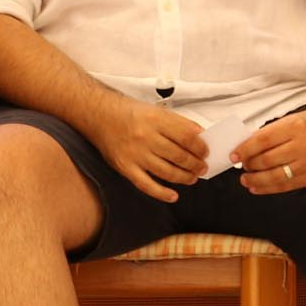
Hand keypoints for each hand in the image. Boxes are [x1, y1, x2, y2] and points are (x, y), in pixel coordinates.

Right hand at [89, 98, 207, 202]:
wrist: (99, 116)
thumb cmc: (129, 113)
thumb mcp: (155, 110)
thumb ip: (178, 123)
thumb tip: (200, 136)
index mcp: (155, 119)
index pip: (187, 137)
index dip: (200, 147)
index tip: (205, 152)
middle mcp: (145, 137)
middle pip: (179, 156)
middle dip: (196, 164)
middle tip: (202, 167)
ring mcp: (135, 154)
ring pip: (167, 172)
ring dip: (184, 177)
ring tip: (192, 178)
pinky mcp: (125, 167)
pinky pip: (146, 185)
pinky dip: (162, 193)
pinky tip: (173, 195)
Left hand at [234, 110, 305, 195]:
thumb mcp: (288, 121)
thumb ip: (267, 134)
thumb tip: (244, 150)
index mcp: (294, 127)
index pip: (263, 141)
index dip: (245, 150)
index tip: (234, 156)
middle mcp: (303, 146)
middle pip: (268, 160)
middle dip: (250, 165)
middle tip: (242, 167)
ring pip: (275, 176)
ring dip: (256, 180)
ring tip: (245, 180)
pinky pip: (285, 186)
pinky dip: (268, 188)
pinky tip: (256, 188)